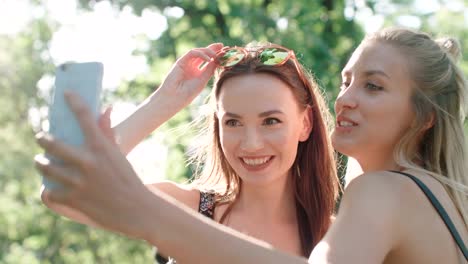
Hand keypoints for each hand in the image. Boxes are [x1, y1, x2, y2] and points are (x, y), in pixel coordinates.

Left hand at [35, 91, 154, 238]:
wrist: (136, 209)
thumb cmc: (127, 179)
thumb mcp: (118, 155)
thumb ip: (107, 132)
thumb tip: (106, 108)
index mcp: (101, 147)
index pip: (84, 116)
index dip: (73, 101)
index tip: (66, 93)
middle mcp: (88, 162)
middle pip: (51, 143)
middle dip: (42, 139)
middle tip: (42, 138)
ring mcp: (79, 182)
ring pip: (46, 167)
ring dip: (41, 163)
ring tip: (41, 162)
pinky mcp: (74, 200)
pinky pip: (50, 192)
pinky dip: (50, 190)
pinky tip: (52, 188)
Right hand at [157, 43, 222, 109]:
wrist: (175, 97)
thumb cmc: (188, 93)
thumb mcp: (203, 80)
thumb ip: (210, 70)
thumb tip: (218, 60)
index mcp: (198, 72)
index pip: (208, 61)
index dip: (216, 56)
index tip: (226, 53)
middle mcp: (192, 66)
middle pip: (203, 54)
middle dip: (213, 49)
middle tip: (222, 46)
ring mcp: (186, 63)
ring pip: (198, 51)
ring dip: (208, 51)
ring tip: (216, 55)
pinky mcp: (181, 61)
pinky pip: (192, 53)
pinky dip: (201, 54)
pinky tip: (208, 60)